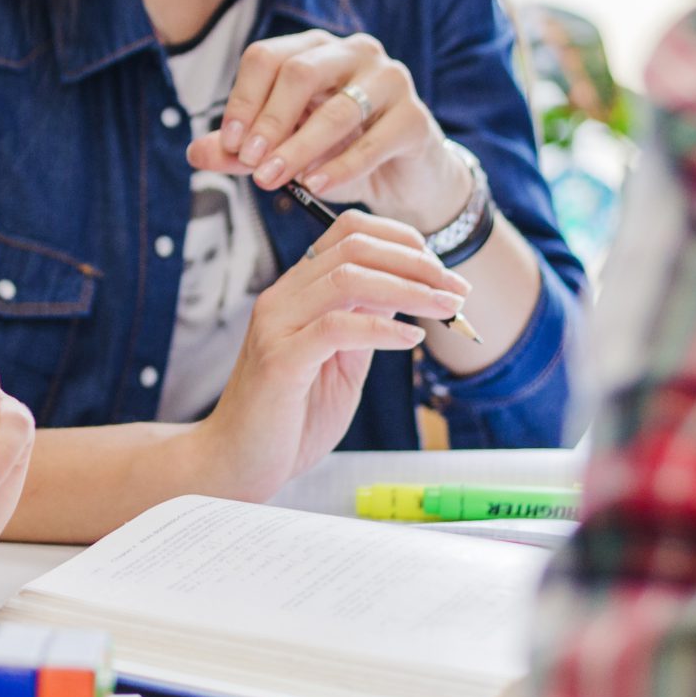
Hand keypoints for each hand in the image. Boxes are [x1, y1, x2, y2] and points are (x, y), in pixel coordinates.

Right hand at [182, 211, 464, 499]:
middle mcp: (284, 298)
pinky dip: (382, 328)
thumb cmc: (291, 419)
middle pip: (353, 246)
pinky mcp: (279, 361)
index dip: (401, 240)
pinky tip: (411, 340)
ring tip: (448, 308)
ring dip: (409, 288)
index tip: (442, 270)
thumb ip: (365, 324)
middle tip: (458, 288)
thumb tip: (407, 291)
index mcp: (298, 292)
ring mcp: (277, 326)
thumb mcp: (343, 363)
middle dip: (416, 261)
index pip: (348, 232)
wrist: (237, 464)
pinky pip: (336, 328)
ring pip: (347, 278)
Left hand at [189, 29, 474, 231]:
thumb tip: (196, 153)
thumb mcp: (285, 149)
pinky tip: (315, 186)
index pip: (267, 58)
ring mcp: (390, 79)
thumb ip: (242, 150)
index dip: (243, 99)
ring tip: (272, 180)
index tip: (230, 143)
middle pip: (300, 73)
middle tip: (250, 163)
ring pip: (336, 109)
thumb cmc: (339, 152)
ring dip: (298, 148)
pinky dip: (340, 166)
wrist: (404, 179)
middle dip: (269, 121)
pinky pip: (373, 141)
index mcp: (314, 49)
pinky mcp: (415, 117)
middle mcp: (353, 52)